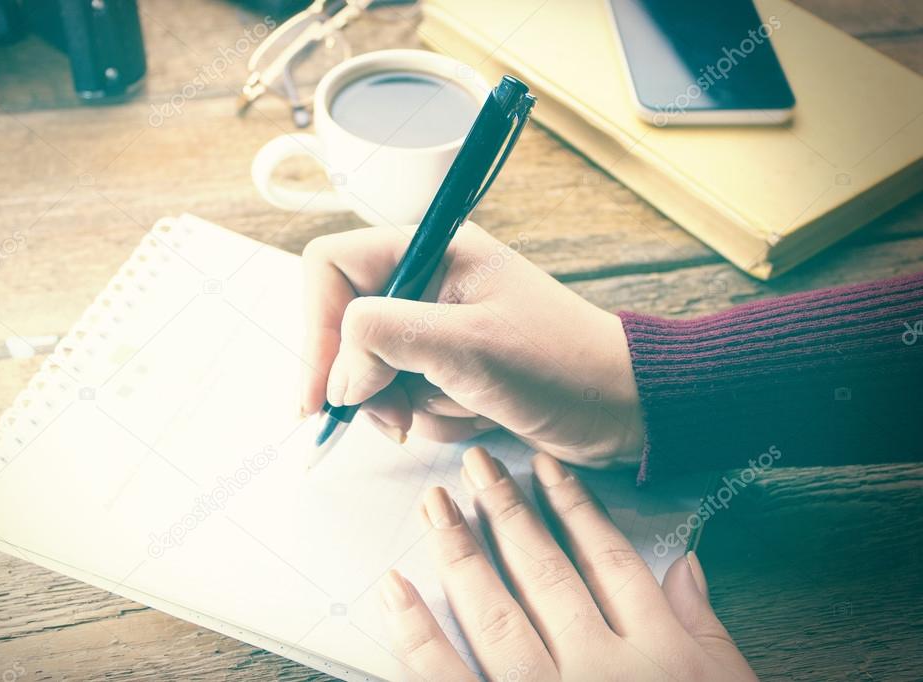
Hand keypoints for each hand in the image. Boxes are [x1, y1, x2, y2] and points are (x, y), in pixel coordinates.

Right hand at [300, 223, 642, 466]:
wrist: (622, 409)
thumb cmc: (561, 365)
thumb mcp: (467, 344)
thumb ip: (384, 338)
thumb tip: (339, 374)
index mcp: (430, 250)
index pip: (331, 268)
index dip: (316, 328)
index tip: (323, 394)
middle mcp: (427, 283)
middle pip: (346, 327)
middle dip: (369, 381)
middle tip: (396, 417)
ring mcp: (438, 327)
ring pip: (375, 370)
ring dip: (409, 404)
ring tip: (463, 408)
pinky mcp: (451, 366)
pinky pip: (408, 396)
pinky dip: (435, 416)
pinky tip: (477, 414)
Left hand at [380, 447, 756, 681]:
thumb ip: (708, 630)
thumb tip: (686, 562)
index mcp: (658, 654)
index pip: (608, 560)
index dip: (576, 508)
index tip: (546, 469)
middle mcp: (600, 668)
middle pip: (544, 573)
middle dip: (507, 511)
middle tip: (476, 465)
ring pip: (495, 611)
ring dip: (460, 551)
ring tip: (434, 505)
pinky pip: (447, 678)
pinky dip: (416, 632)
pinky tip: (394, 588)